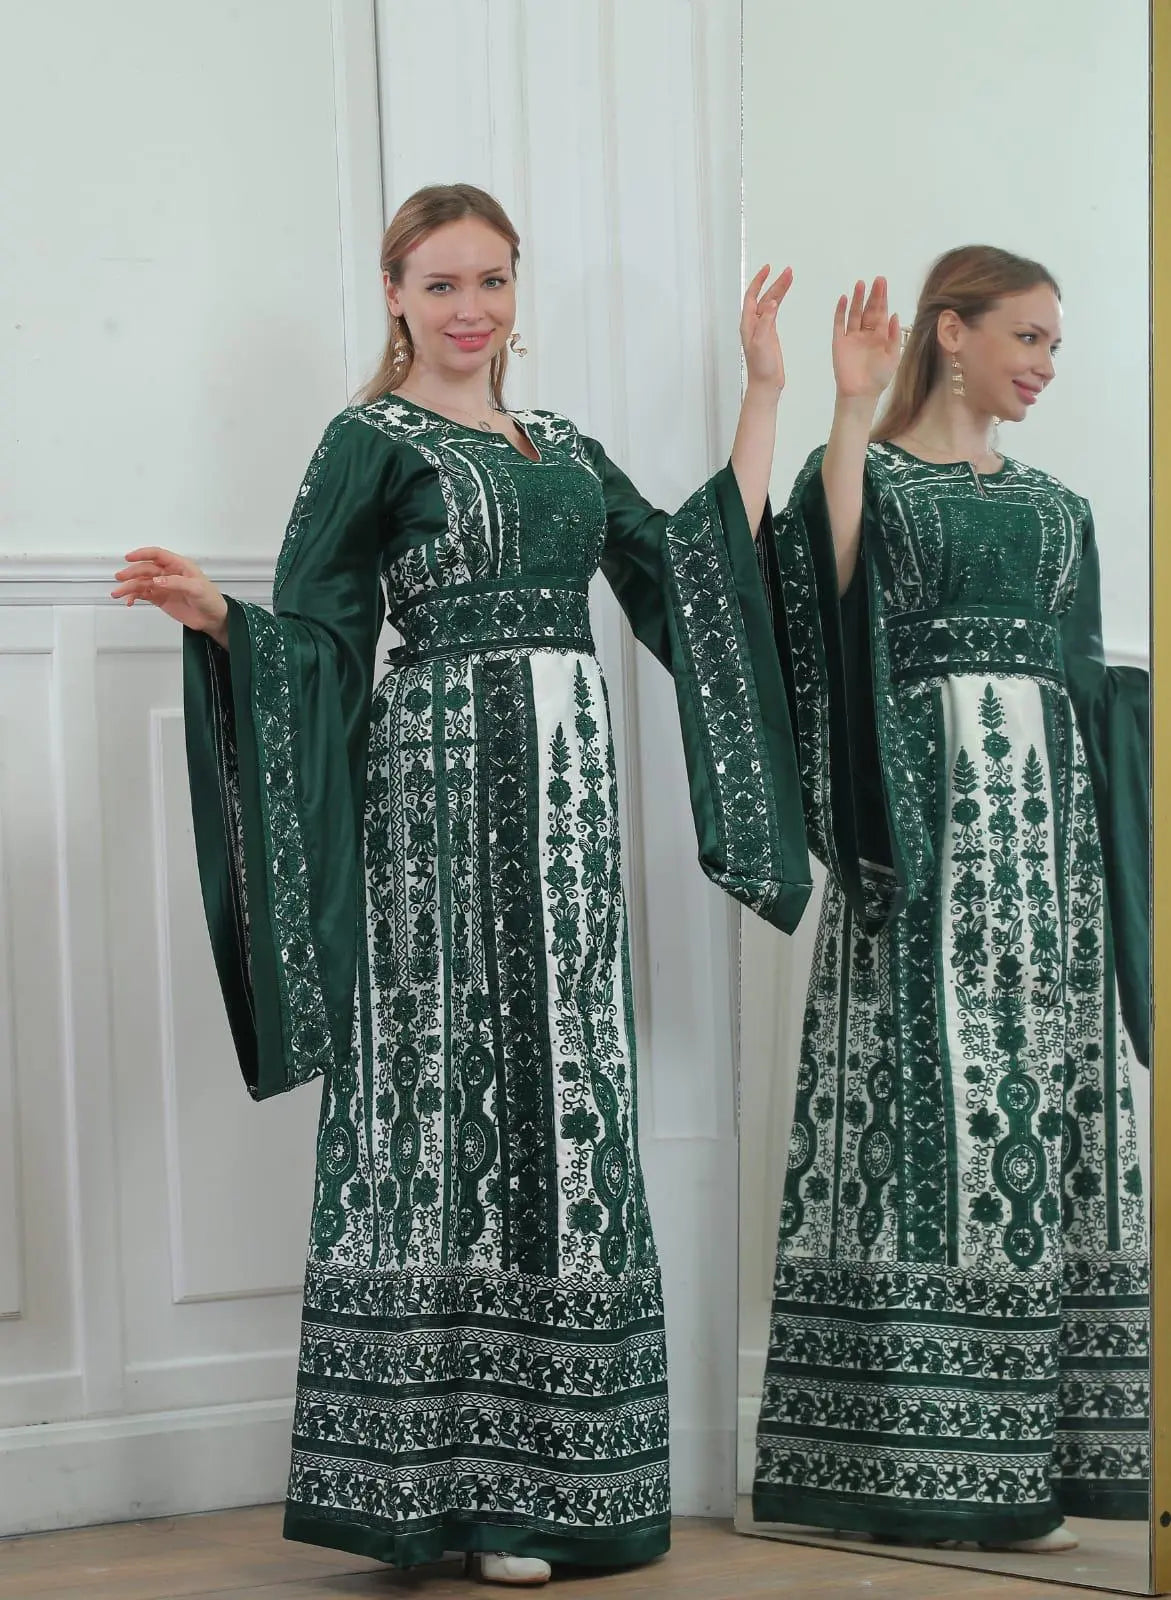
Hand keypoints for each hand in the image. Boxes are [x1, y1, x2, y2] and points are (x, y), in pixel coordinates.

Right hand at [111, 547, 228, 643]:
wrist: (213, 619)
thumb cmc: (211, 599)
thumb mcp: (196, 588)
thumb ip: (176, 583)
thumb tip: (157, 580)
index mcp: (179, 565)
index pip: (157, 555)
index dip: (142, 554)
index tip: (129, 557)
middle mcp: (169, 573)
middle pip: (145, 569)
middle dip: (131, 573)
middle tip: (121, 578)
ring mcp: (163, 586)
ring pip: (142, 582)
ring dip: (129, 587)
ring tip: (118, 594)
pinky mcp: (161, 598)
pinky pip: (144, 594)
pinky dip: (134, 597)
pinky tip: (129, 601)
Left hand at [741, 264, 793, 394]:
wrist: (766, 383)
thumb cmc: (760, 367)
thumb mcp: (762, 342)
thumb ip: (766, 322)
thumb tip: (771, 303)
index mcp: (748, 324)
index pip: (752, 296)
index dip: (759, 281)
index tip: (767, 269)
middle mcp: (754, 323)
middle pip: (764, 297)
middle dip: (775, 283)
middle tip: (788, 272)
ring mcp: (762, 328)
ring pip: (771, 303)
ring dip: (780, 290)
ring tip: (790, 277)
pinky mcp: (770, 333)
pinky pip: (774, 312)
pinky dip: (780, 301)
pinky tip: (784, 295)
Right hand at [832, 277, 900, 400]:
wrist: (860, 394)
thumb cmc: (878, 379)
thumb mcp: (893, 356)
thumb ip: (894, 335)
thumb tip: (895, 314)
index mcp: (880, 336)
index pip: (881, 312)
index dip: (882, 298)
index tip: (883, 283)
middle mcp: (866, 334)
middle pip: (869, 310)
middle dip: (873, 295)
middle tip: (876, 280)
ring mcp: (852, 337)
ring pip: (854, 313)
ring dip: (857, 299)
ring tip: (860, 284)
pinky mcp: (839, 342)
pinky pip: (839, 324)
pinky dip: (840, 311)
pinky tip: (843, 299)